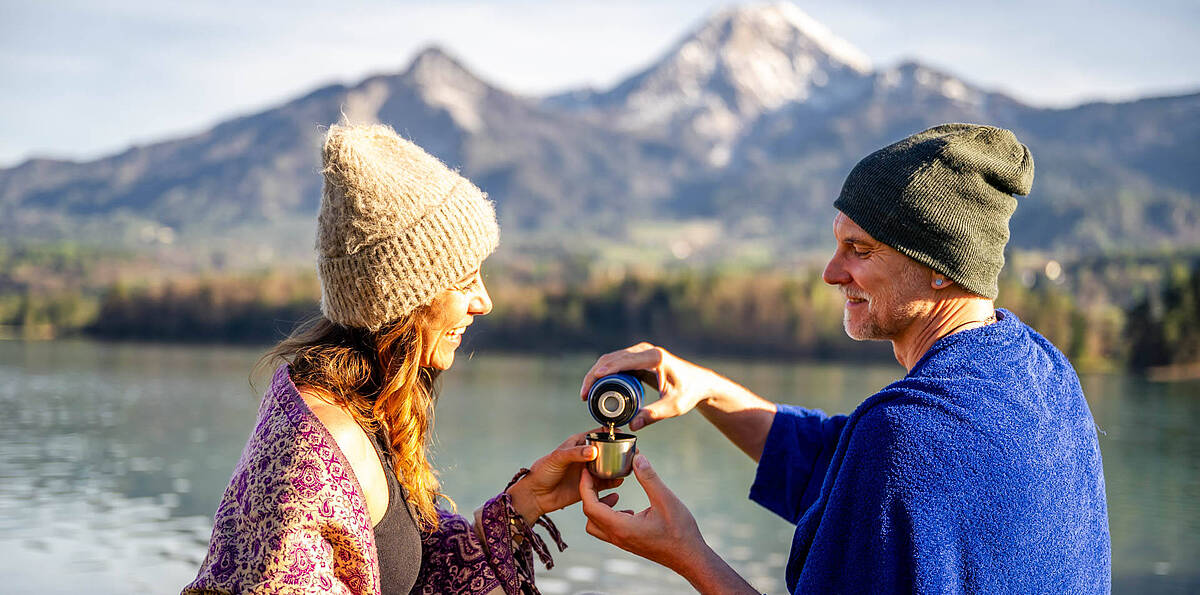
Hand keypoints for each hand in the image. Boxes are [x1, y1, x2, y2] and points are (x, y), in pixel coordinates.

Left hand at [507, 431, 622, 524]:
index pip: (597, 434)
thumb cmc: (542, 472)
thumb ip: (575, 453)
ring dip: (618, 466)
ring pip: (608, 466)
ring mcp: (588, 471)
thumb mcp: (557, 458)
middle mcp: (585, 457)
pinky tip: (620, 479)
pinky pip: (605, 482)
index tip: (622, 433)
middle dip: (619, 450)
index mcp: (577, 444)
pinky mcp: (590, 486)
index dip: (610, 433)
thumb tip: (592, 451)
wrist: (537, 495)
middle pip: (607, 450)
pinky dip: (614, 481)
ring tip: (629, 465)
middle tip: (631, 450)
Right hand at [579, 342, 718, 430]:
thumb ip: (654, 415)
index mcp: (654, 357)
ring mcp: (641, 352)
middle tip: (584, 395)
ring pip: (611, 359)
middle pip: (612, 358)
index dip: (603, 372)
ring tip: (586, 394)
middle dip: (594, 375)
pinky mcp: (638, 357)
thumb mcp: (673, 406)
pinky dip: (603, 373)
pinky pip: (616, 362)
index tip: (589, 386)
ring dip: (596, 374)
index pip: (622, 361)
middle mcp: (646, 350)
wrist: (698, 383)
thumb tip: (631, 426)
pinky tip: (595, 387)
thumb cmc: (688, 393)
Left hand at [579, 453, 707, 572]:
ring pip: (596, 525)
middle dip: (590, 494)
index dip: (585, 486)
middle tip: (599, 478)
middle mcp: (617, 537)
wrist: (689, 558)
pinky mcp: (629, 543)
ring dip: (599, 507)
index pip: (590, 506)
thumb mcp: (666, 499)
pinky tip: (627, 508)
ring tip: (615, 493)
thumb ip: (649, 478)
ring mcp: (622, 542)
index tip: (588, 470)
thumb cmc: (680, 531)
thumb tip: (637, 457)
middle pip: (589, 515)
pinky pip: (609, 529)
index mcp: (621, 527)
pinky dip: (610, 515)